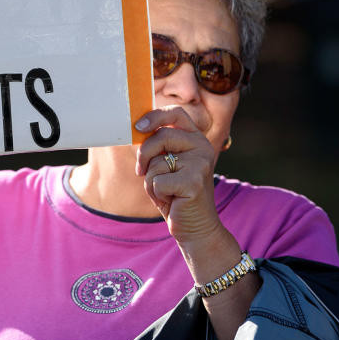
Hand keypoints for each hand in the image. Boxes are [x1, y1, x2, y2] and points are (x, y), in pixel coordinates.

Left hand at [133, 107, 225, 252]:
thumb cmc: (175, 194)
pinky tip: (172, 200)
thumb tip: (136, 128)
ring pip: (156, 163)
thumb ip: (157, 147)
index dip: (155, 116)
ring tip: (167, 191)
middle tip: (142, 171)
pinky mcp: (194, 182)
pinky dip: (157, 194)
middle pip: (160, 136)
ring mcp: (200, 164)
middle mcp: (202, 147)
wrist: (195, 226)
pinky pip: (157, 182)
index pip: (176, 114)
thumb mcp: (164, 166)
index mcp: (195, 139)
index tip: (138, 126)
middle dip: (144, 155)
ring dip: (152, 181)